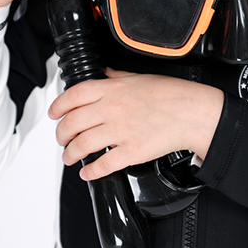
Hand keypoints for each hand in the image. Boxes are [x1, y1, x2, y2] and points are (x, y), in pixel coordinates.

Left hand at [48, 68, 224, 180]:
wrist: (193, 113)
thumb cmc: (172, 95)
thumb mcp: (140, 77)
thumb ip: (117, 77)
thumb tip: (104, 75)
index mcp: (112, 90)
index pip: (73, 96)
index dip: (58, 106)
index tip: (54, 114)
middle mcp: (112, 109)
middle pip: (72, 123)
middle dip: (61, 134)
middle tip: (61, 139)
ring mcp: (120, 131)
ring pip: (82, 145)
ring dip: (70, 153)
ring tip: (69, 156)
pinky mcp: (131, 151)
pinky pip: (103, 165)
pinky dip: (91, 172)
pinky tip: (87, 173)